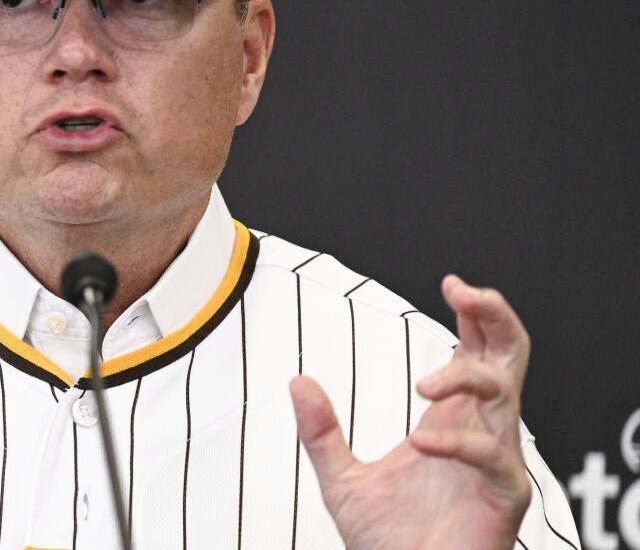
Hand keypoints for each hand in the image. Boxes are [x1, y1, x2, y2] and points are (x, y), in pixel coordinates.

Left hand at [290, 275, 531, 549]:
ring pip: (506, 394)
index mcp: (450, 419)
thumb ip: (321, 431)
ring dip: (466, 375)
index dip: (473, 312)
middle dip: (494, 316)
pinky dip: (460, 443)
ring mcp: (496, 462)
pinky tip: (423, 442)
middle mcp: (479, 432)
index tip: (450, 284)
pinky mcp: (504, 498)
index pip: (475, 350)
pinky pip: (495, 457)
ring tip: (423, 383)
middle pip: (508, 356)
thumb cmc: (389, 543)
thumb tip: (297, 382)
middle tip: (464, 293)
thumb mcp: (341, 479)